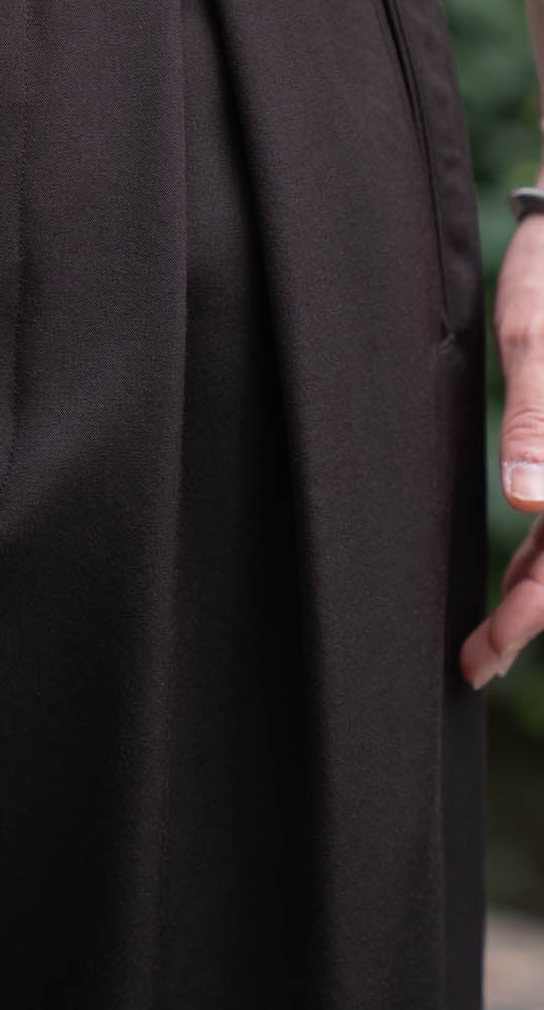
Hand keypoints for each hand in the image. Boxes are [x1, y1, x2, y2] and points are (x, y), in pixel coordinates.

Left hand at [463, 212, 543, 686]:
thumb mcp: (533, 343)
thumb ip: (539, 420)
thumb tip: (532, 502)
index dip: (531, 616)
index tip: (484, 654)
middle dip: (529, 620)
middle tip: (472, 665)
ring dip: (536, 594)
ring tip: (486, 644)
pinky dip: (541, 555)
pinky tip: (511, 581)